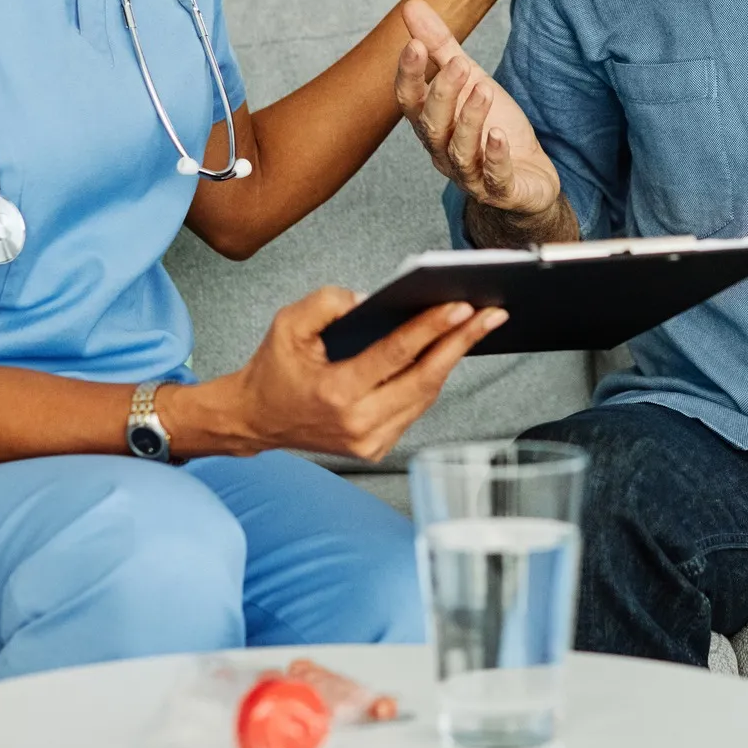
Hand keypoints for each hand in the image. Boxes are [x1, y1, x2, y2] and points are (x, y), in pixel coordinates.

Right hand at [222, 286, 505, 461]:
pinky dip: (432, 379)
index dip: (431, 330)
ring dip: (452, 360)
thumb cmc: (274, 369)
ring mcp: (370, 442)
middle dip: (461, 343)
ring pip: (425, 396)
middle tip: (491, 314)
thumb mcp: (288, 324)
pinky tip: (448, 352)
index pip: (395, 355)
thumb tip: (373, 299)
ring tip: (478, 327)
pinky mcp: (377, 448)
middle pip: (424, 380)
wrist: (256, 420)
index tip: (461, 307)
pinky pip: (415, 408)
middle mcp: (358, 424)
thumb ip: (328, 303)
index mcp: (336, 393)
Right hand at [395, 0, 562, 217]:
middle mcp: (444, 151)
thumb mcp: (470, 80)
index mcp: (432, 123)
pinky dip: (495, 157)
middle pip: (433, 125)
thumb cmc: (493, 125)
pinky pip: (494, 178)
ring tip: (484, 89)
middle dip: (443, 94)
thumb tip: (411, 6)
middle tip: (459, 64)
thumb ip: (440, 47)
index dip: (409, 75)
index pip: (410, 101)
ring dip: (470, 119)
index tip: (413, 44)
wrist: (528, 177)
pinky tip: (499, 135)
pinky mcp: (502, 191)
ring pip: (460, 151)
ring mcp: (471, 175)